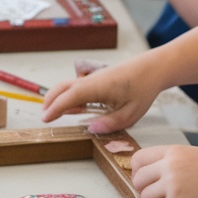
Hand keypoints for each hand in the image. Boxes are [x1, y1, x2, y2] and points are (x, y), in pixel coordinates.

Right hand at [41, 54, 162, 132]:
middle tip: (45, 118)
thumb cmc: (143, 88)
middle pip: (62, 88)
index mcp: (97, 87)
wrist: (152, 68)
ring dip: (59, 98)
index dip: (55, 109)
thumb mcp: (131, 113)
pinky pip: (77, 87)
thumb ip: (111, 123)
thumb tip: (91, 129)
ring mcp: (93, 78)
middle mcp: (91, 80)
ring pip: (68, 86)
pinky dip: (70, 96)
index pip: (69, 97)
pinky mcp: (97, 79)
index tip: (45, 119)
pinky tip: (74, 108)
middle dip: (50, 102)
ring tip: (55, 114)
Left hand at [131, 145, 197, 197]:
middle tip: (159, 196)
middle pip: (138, 180)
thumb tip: (147, 172)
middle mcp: (170, 165)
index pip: (138, 158)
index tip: (146, 181)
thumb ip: (171, 160)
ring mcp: (173, 184)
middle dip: (145, 190)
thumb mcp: (193, 156)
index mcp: (173, 152)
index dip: (138, 172)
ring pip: (145, 197)